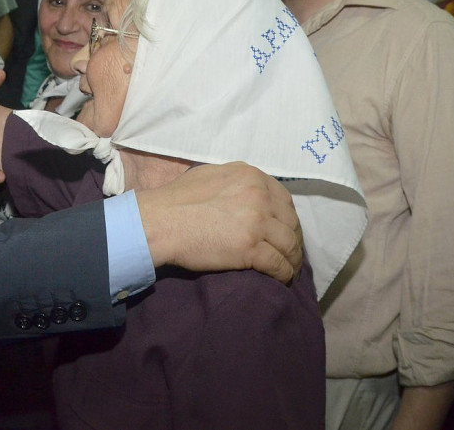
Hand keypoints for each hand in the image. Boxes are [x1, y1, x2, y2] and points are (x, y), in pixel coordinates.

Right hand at [135, 162, 302, 283]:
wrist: (160, 221)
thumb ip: (234, 179)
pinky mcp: (250, 248)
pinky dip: (284, 273)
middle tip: (291, 254)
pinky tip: (282, 279)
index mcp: (251, 176)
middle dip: (294, 240)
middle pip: (291, 222)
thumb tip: (246, 189)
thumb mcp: (210, 174)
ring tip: (290, 270)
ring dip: (293, 260)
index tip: (286, 231)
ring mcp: (256, 222)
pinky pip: (278, 264)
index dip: (288, 219)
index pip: (284, 199)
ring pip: (290, 244)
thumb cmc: (176, 199)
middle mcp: (259, 196)